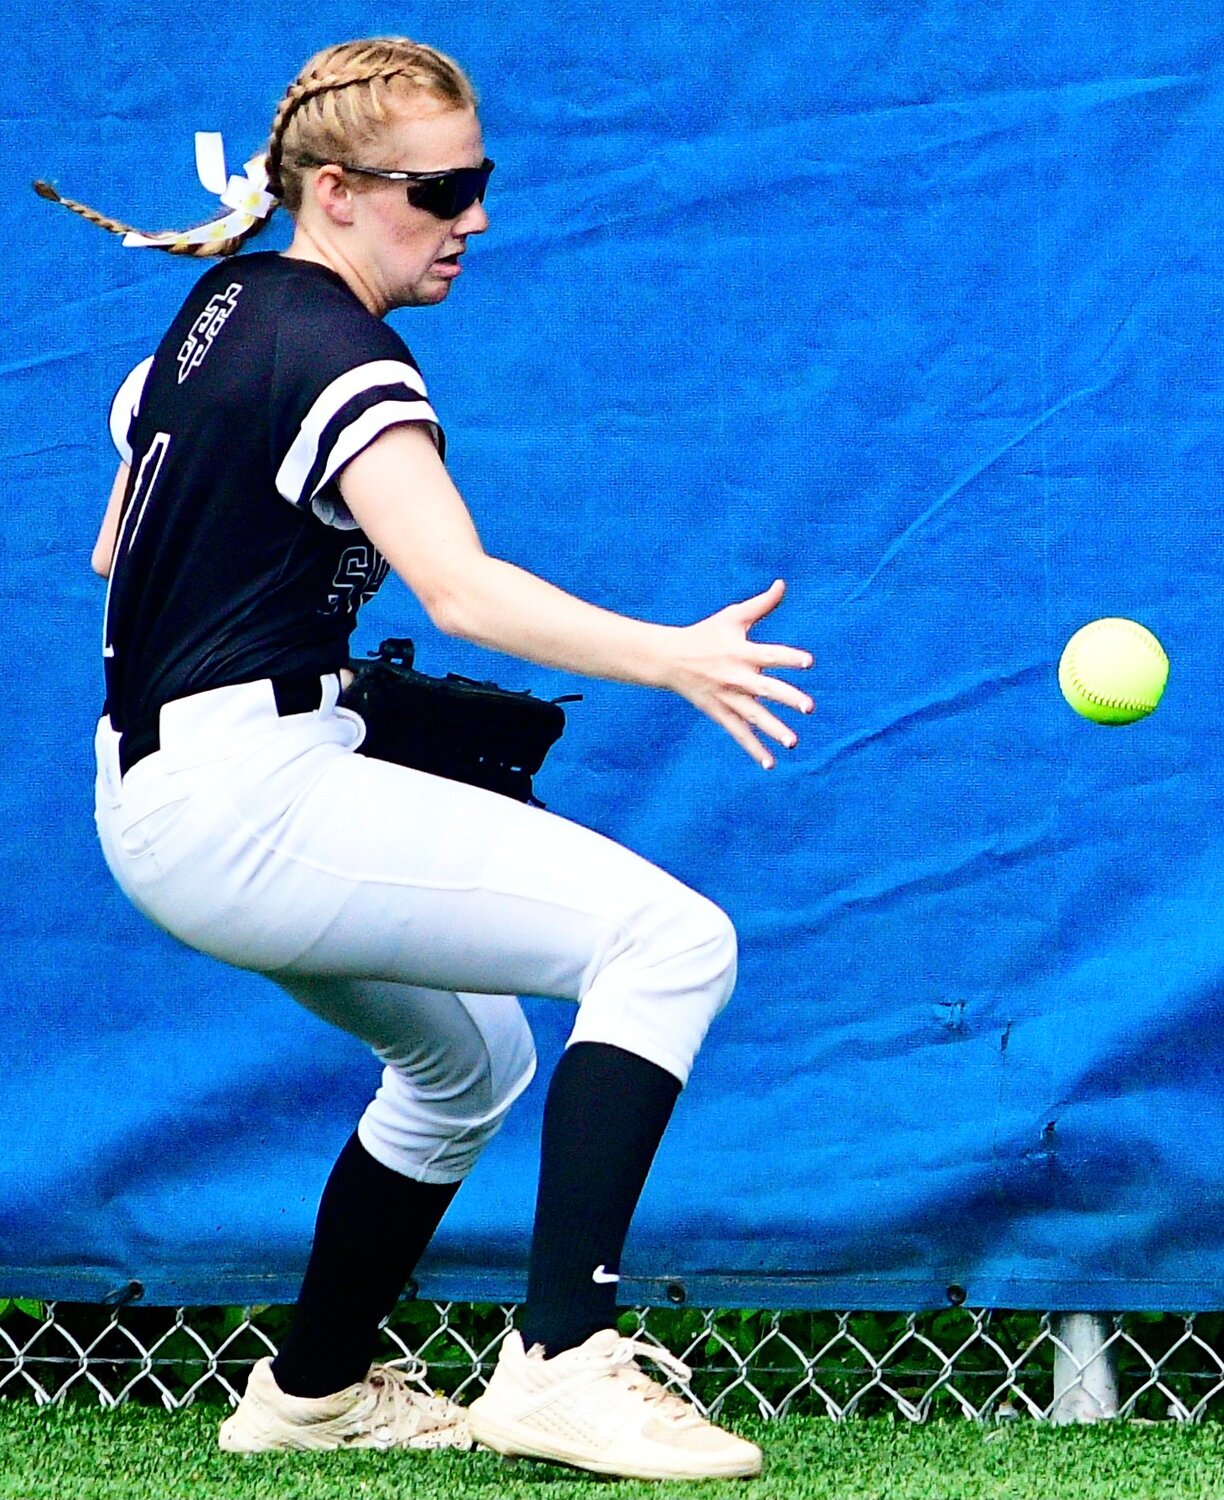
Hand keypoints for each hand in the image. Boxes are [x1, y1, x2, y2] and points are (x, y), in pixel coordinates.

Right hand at [664, 579, 813, 768]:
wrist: (669, 659)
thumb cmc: (707, 633)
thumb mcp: (732, 616)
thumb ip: (762, 604)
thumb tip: (783, 584)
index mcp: (741, 651)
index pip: (769, 654)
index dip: (788, 657)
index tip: (808, 662)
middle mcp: (736, 676)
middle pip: (765, 688)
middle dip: (786, 698)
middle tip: (809, 707)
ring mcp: (727, 697)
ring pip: (753, 716)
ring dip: (773, 730)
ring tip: (793, 742)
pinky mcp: (719, 713)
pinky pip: (738, 733)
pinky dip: (753, 749)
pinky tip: (770, 763)